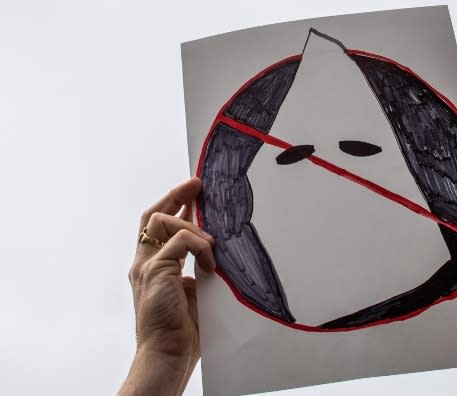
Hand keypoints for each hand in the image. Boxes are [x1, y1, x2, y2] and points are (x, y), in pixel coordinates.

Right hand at [121, 177, 215, 394]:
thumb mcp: (192, 291)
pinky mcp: (154, 272)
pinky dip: (199, 246)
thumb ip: (195, 270)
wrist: (167, 353)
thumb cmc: (181, 330)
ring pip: (159, 222)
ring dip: (189, 224)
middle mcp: (143, 264)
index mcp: (152, 268)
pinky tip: (210, 263)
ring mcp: (146, 267)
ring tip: (211, 241)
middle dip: (174, 196)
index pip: (157, 228)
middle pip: (151, 216)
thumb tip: (213, 253)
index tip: (193, 194)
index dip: (173, 207)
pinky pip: (180, 242)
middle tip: (196, 184)